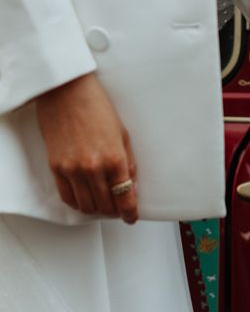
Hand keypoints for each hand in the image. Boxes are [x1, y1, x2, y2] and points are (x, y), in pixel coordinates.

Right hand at [35, 73, 138, 223]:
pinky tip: (86, 198)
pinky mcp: (56, 168)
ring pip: (86, 206)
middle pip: (106, 205)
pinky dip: (78, 203)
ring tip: (104, 203)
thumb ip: (128, 164)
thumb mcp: (123, 136)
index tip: (132, 218)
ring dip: (97, 209)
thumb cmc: (98, 109)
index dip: (130, 212)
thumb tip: (132, 187)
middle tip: (119, 208)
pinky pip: (67, 197)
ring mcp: (72, 170)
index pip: (124, 197)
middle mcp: (93, 168)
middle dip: (115, 210)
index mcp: (115, 159)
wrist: (68, 94)